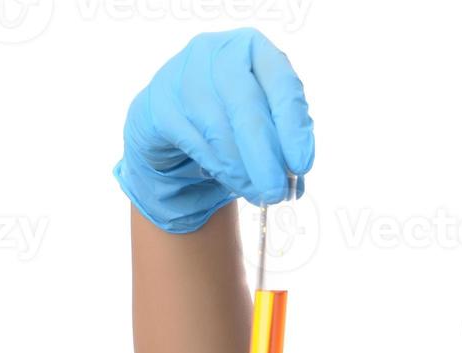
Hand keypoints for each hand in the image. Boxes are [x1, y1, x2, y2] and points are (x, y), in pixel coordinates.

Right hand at [113, 28, 314, 232]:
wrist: (174, 120)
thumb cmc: (230, 116)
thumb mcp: (264, 117)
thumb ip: (283, 139)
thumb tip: (294, 177)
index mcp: (252, 48)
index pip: (281, 81)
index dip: (293, 126)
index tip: (302, 165)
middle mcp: (215, 51)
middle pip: (246, 104)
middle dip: (264, 155)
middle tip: (278, 193)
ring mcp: (182, 73)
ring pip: (218, 128)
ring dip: (242, 170)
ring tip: (259, 194)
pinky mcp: (159, 103)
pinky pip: (195, 143)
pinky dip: (219, 168)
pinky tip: (233, 182)